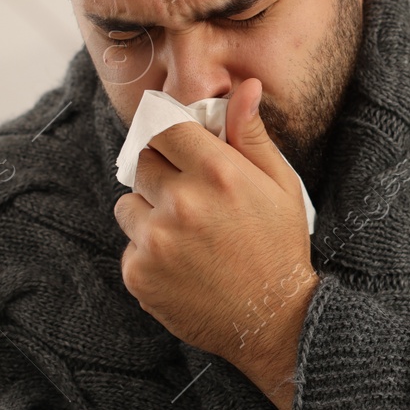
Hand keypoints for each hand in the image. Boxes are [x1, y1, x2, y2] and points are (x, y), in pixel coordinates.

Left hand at [114, 78, 317, 409]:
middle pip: (142, 162)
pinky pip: (129, 245)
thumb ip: (252, 135)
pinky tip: (182, 266)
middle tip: (191, 199)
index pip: (165, 127)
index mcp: (217, 172)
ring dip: (148, 213)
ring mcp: (154, 239)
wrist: (272, 322)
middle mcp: (181, 202)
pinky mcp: (138, 272)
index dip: (171, 136)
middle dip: (162, 174)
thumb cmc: (280, 249)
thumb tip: (245, 87)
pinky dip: (148, 252)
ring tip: (187, 237)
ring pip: (128, 204)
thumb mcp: (281, 186)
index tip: (179, 148)